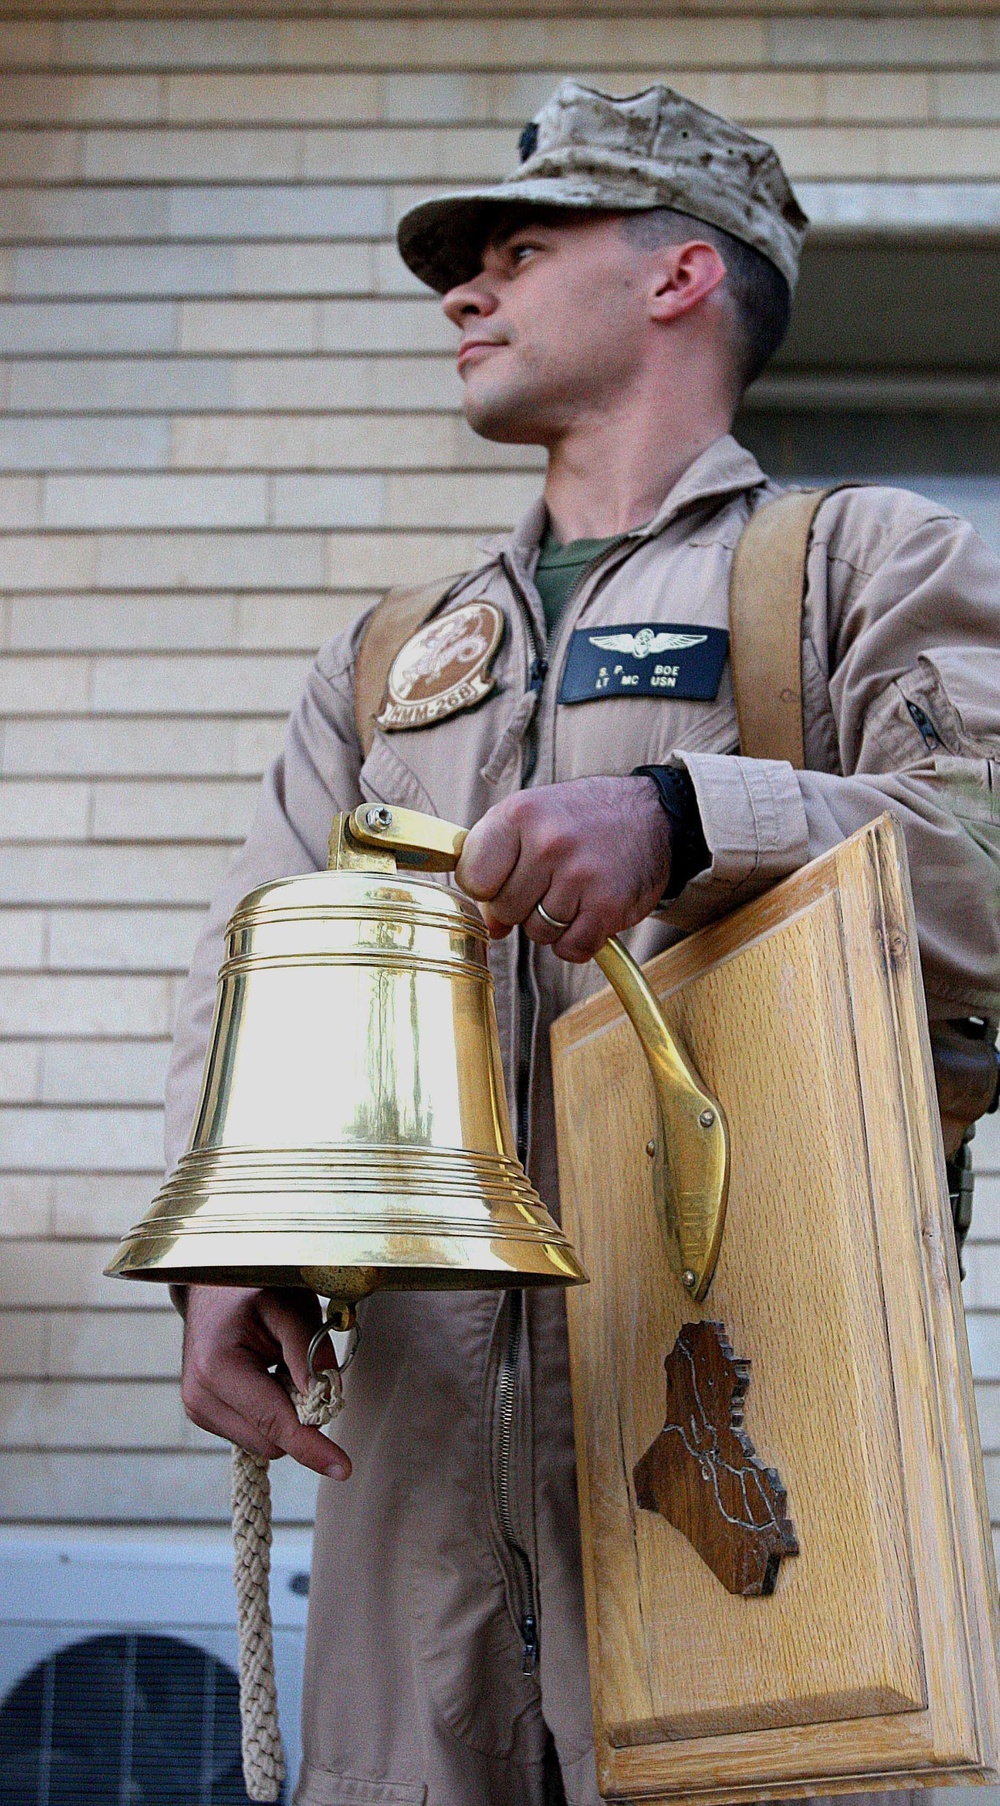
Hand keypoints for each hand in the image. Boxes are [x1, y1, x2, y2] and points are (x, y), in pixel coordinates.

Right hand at [181, 1285, 350, 1478]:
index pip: (274, 1421)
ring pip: (263, 1443)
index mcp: (217, 1366)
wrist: (210, 1290)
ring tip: (277, 1368)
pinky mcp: (203, 1415)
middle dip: (299, 1418)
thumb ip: (308, 1349)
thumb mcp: (289, 1306)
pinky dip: (270, 1413)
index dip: (311, 1446)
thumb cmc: (254, 1292)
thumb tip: (325, 1396)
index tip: (342, 1469)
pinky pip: (253, 1433)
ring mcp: (197, 1409)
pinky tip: (265, 1378)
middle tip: (303, 1371)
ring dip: (284, 1415)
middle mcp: (199, 1396)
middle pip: (271, 1441)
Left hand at [455, 776, 671, 963]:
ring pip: (537, 933)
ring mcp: (580, 876)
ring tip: (575, 888)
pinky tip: (590, 909)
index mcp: (520, 814)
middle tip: (550, 879)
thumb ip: (496, 863)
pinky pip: (570, 949)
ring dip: (554, 921)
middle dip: (522, 904)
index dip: (487, 885)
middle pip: (505, 910)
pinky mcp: (608, 906)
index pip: (472, 878)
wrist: (652, 816)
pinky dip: (578, 939)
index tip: (505, 876)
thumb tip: (489, 926)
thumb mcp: (530, 818)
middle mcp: (549, 842)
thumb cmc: (582, 818)